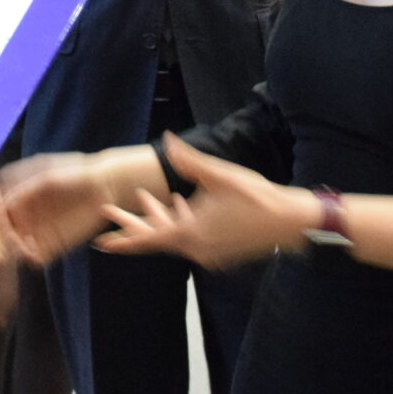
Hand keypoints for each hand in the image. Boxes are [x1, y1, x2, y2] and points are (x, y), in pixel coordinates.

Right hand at [0, 152, 125, 266]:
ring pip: (11, 247)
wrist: (103, 184)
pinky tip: (31, 255)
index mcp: (12, 195)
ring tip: (16, 250)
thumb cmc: (71, 172)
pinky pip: (34, 257)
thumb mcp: (45, 175)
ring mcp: (34, 231)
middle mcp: (19, 215)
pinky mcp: (51, 244)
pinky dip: (28, 258)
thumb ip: (23, 190)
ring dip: (7, 253)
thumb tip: (3, 204)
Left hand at [95, 135, 309, 271]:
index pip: (149, 238)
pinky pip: (192, 238)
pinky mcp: (222, 251)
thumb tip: (167, 140)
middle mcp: (197, 248)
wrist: (290, 221)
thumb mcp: (219, 175)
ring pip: (176, 236)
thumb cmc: (256, 197)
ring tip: (146, 201)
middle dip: (135, 224)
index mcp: (191, 232)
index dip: (124, 238)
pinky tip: (182, 205)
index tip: (102, 242)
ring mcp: (210, 252)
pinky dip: (182, 222)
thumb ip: (189, 160)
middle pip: (158, 237)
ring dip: (161, 219)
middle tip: (111, 214)